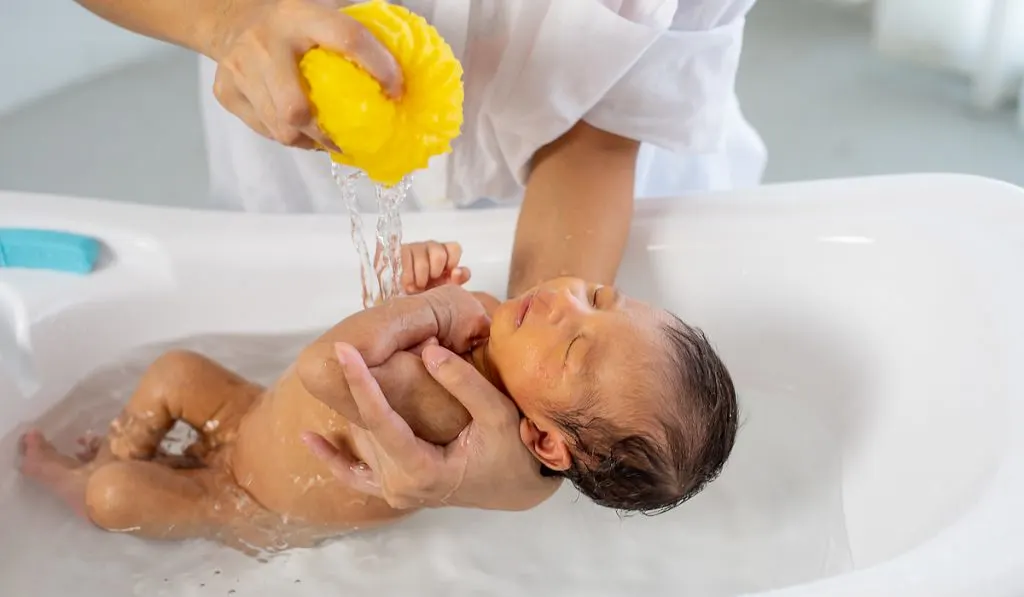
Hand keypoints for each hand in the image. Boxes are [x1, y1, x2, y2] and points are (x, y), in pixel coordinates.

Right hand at [211, 0, 402, 149]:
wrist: (231, 17)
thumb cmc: (292, 21)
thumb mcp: (323, 11)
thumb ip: (357, 33)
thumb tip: (408, 67)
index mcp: (299, 15)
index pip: (348, 39)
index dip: (378, 67)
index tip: (397, 90)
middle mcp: (265, 43)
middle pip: (296, 108)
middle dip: (328, 132)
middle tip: (350, 139)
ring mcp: (240, 70)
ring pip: (281, 128)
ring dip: (311, 141)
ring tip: (329, 139)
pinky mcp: (227, 92)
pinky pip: (264, 130)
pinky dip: (289, 136)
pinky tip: (303, 129)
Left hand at [303, 343, 561, 510]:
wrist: (517, 486)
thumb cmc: (513, 450)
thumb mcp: (496, 415)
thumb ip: (463, 383)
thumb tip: (428, 350)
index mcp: (424, 472)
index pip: (382, 422)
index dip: (361, 384)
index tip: (344, 352)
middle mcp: (402, 487)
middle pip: (370, 428)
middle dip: (360, 386)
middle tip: (347, 346)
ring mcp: (395, 491)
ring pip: (364, 441)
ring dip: (355, 406)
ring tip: (339, 367)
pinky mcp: (395, 489)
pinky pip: (356, 476)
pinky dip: (333, 458)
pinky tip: (309, 438)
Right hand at [382, 241, 469, 294]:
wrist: (403, 302)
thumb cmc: (427, 294)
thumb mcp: (444, 290)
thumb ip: (456, 281)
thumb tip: (457, 272)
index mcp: (446, 255)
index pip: (454, 248)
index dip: (452, 261)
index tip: (447, 275)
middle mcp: (431, 248)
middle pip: (439, 253)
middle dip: (434, 272)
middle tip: (428, 283)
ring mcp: (414, 248)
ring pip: (422, 259)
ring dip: (420, 278)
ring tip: (416, 287)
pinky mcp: (399, 251)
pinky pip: (405, 260)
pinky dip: (408, 277)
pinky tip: (407, 284)